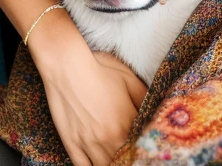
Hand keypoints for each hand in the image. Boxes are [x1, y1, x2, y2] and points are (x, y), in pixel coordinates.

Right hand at [37, 41, 147, 165]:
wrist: (67, 66)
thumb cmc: (99, 69)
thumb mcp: (128, 78)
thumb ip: (144, 99)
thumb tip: (154, 112)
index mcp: (126, 125)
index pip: (139, 146)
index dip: (141, 147)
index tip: (141, 146)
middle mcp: (109, 140)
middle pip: (123, 160)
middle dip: (127, 158)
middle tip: (128, 154)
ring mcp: (89, 144)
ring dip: (111, 164)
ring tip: (115, 159)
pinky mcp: (72, 144)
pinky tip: (96, 164)